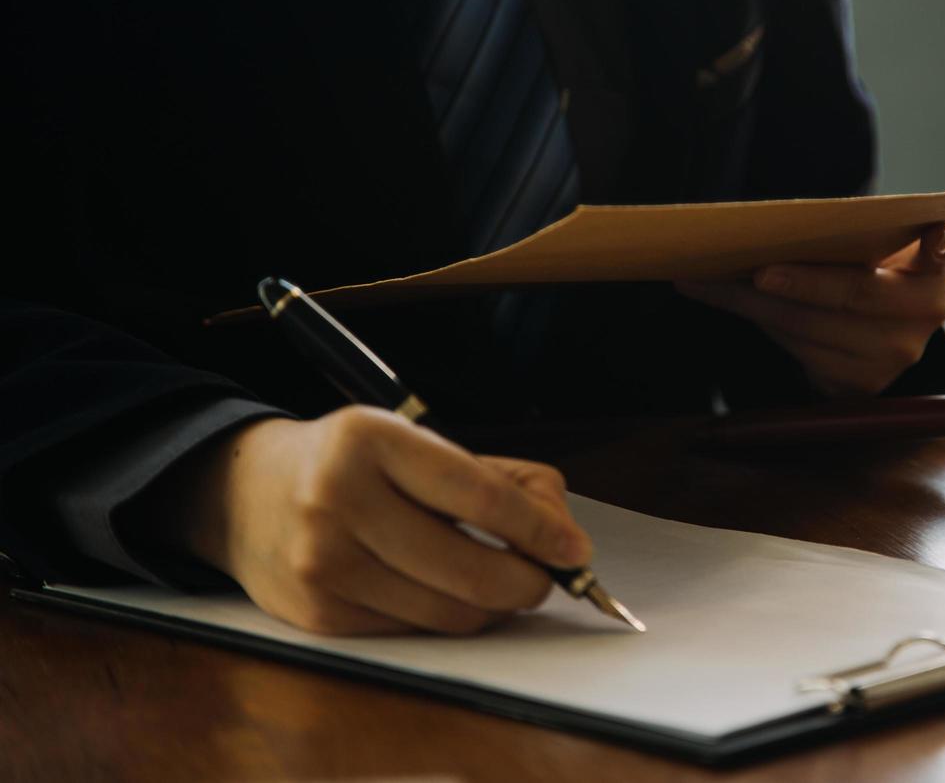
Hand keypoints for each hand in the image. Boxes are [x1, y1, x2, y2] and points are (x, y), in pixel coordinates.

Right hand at [173, 406, 591, 634]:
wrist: (244, 494)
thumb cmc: (352, 464)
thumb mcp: (416, 440)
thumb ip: (497, 477)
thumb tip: (559, 532)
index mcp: (371, 439)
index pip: (479, 494)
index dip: (538, 529)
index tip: (574, 548)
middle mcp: (339, 499)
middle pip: (470, 568)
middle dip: (528, 581)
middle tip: (546, 576)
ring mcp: (324, 562)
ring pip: (448, 611)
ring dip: (493, 606)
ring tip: (501, 582)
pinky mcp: (318, 614)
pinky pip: (414, 631)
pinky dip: (446, 617)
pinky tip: (445, 591)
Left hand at [676, 222, 944, 396]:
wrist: (867, 332)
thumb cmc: (861, 269)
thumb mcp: (871, 248)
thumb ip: (856, 231)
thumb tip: (780, 220)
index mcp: (934, 265)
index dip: (939, 244)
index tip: (933, 236)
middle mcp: (926, 311)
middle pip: (857, 292)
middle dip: (802, 282)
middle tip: (757, 272)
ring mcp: (897, 354)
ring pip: (815, 327)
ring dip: (755, 303)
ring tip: (708, 279)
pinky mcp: (863, 385)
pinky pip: (800, 352)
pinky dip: (758, 323)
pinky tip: (726, 299)